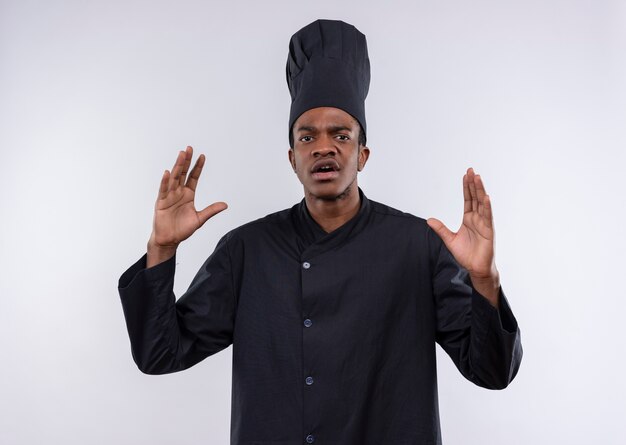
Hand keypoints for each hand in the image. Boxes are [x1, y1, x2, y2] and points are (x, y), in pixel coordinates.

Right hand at [147, 146, 226, 266]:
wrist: (169, 240)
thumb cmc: (182, 229)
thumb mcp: (200, 219)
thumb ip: (211, 210)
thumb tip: (225, 205)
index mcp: (188, 194)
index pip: (193, 177)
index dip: (198, 167)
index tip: (202, 156)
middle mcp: (178, 192)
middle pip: (183, 174)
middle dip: (187, 161)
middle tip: (189, 148)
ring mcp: (169, 196)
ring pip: (174, 178)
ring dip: (177, 166)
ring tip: (181, 155)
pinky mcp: (161, 202)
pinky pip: (163, 190)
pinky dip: (165, 182)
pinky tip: (168, 172)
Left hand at [427, 168, 499, 305]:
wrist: (475, 268)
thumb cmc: (466, 255)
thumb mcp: (449, 240)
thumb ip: (441, 229)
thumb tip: (429, 220)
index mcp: (469, 219)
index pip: (468, 199)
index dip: (467, 187)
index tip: (466, 175)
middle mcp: (477, 219)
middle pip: (475, 197)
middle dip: (473, 184)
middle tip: (471, 170)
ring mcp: (484, 224)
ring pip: (482, 204)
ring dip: (480, 190)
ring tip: (478, 178)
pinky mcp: (489, 231)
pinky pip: (488, 217)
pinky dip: (487, 207)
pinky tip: (486, 197)